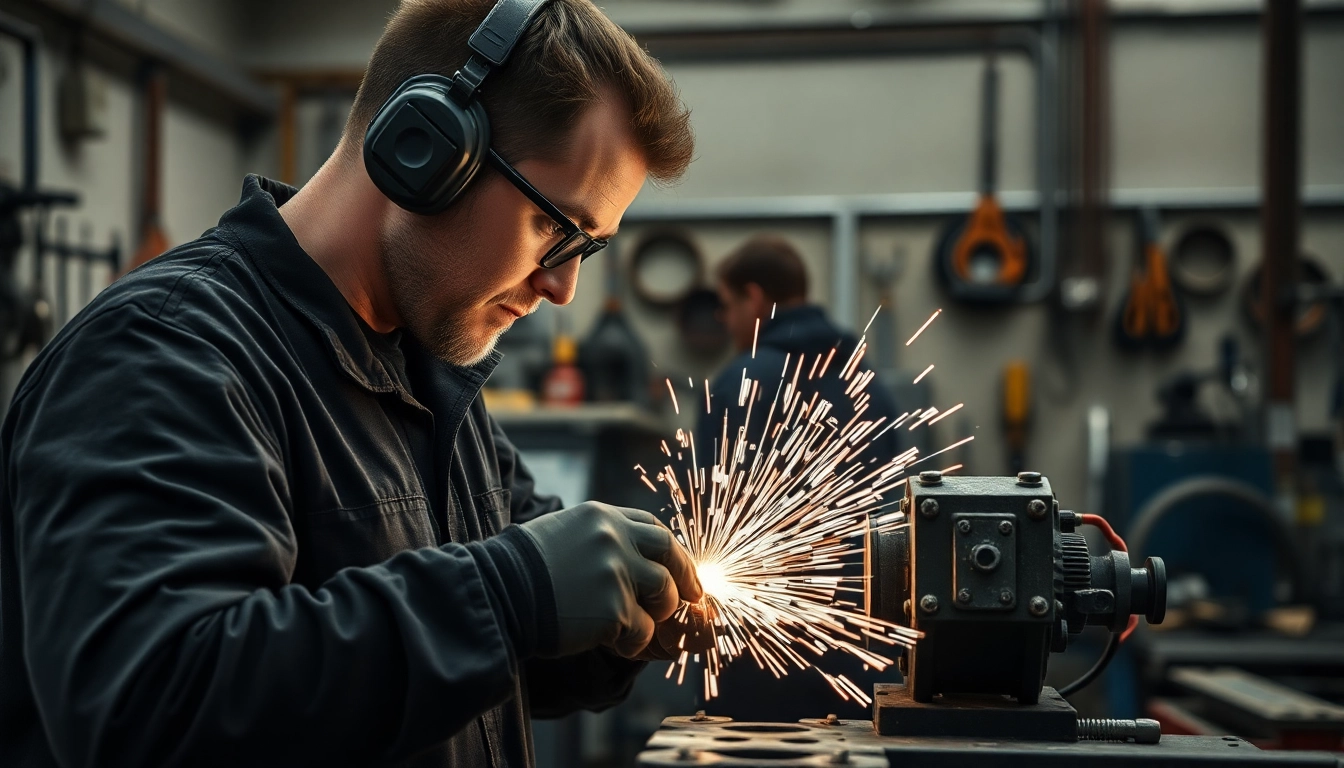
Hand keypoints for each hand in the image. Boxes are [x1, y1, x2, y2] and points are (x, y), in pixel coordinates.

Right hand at [518, 503, 701, 657]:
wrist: (497, 594)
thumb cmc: (521, 569)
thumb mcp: (561, 534)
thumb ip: (598, 540)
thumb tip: (631, 560)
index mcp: (601, 517)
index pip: (652, 528)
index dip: (670, 551)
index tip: (678, 568)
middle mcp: (614, 538)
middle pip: (670, 554)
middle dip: (686, 577)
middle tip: (691, 597)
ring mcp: (617, 572)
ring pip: (664, 594)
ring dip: (656, 614)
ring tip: (631, 624)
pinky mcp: (614, 609)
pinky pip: (643, 631)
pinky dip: (633, 642)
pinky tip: (611, 643)